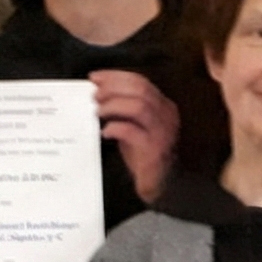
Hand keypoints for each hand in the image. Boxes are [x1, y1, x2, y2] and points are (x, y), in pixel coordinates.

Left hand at [90, 68, 177, 203]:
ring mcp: (162, 133)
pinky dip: (115, 128)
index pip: (140, 81)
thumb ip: (122, 108)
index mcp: (163, 106)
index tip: (95, 78)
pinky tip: (105, 132)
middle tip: (95, 95)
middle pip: (140, 89)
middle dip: (113, 88)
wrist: (158, 184)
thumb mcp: (134, 125)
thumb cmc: (143, 154)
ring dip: (113, 105)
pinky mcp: (154, 150)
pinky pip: (132, 132)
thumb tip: (98, 91)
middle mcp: (167, 116)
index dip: (115, 77)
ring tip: (98, 111)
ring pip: (138, 106)